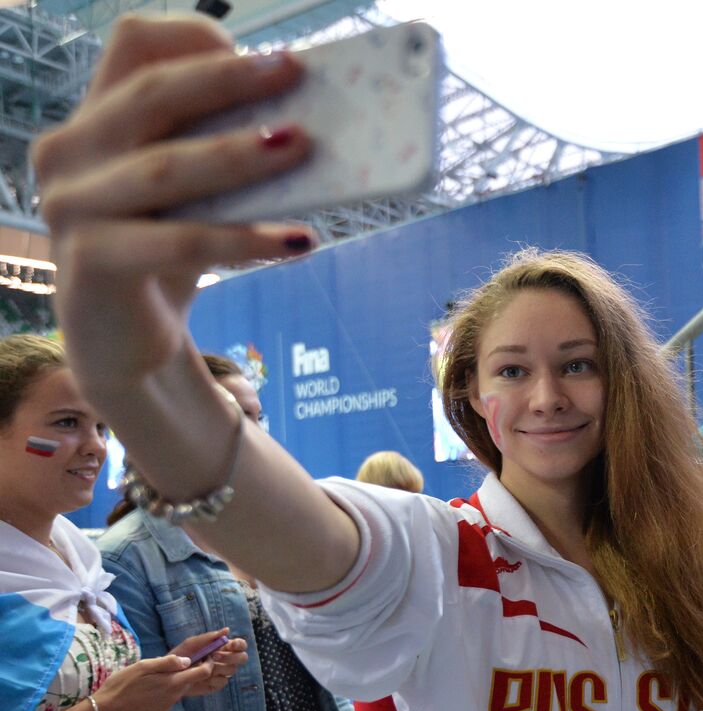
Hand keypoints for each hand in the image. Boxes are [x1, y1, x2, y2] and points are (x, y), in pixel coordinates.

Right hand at [31, 15, 315, 393]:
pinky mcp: (91, 262)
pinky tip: (297, 242)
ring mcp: (72, 207)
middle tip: (294, 75)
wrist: (125, 349)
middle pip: (150, 95)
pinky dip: (245, 240)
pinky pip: (181, 242)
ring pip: (166, 169)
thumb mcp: (191, 194)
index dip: (194, 41)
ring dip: (239, 155)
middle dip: (228, 81)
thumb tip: (305, 119)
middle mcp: (70, 152)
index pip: (132, 48)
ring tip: (302, 146)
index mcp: (95, 120)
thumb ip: (220, 151)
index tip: (270, 56)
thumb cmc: (165, 256)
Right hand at [93, 653, 213, 710]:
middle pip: (187, 683)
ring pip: (174, 694)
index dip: (207, 664)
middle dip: (185, 675)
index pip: (201, 673)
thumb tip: (187, 661)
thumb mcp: (142, 667)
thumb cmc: (121, 685)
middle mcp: (173, 698)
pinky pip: (164, 705)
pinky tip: (143, 697)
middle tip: (168, 668)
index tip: (206, 657)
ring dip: (169, 687)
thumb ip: (167, 663)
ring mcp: (166, 710)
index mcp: (172, 683)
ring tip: (148, 683)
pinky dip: (159, 699)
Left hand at [169, 628, 248, 696]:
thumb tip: (227, 630)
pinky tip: (201, 677)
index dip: (239, 644)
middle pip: (242, 658)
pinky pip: (222, 682)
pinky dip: (213, 679)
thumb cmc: (181, 655)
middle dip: (231, 657)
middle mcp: (225, 660)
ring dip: (219, 667)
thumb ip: (209, 637)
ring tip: (202, 665)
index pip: (240, 645)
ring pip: (232, 670)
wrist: (168, 673)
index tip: (230, 645)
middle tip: (214, 656)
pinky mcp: (216, 685)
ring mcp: (221, 673)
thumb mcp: (192, 643)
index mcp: (223, 648)